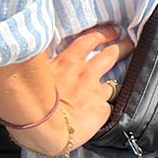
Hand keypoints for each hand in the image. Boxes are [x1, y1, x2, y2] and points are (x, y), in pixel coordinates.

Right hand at [7, 24, 133, 156]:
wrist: (42, 126)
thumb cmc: (29, 100)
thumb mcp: (34, 72)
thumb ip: (42, 64)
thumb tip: (36, 54)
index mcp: (67, 62)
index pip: (89, 41)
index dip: (103, 34)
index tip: (114, 30)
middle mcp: (85, 74)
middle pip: (108, 56)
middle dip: (121, 48)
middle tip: (129, 43)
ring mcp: (95, 92)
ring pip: (112, 84)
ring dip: (115, 82)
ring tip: (122, 82)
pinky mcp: (101, 111)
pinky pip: (106, 109)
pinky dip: (103, 110)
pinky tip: (101, 114)